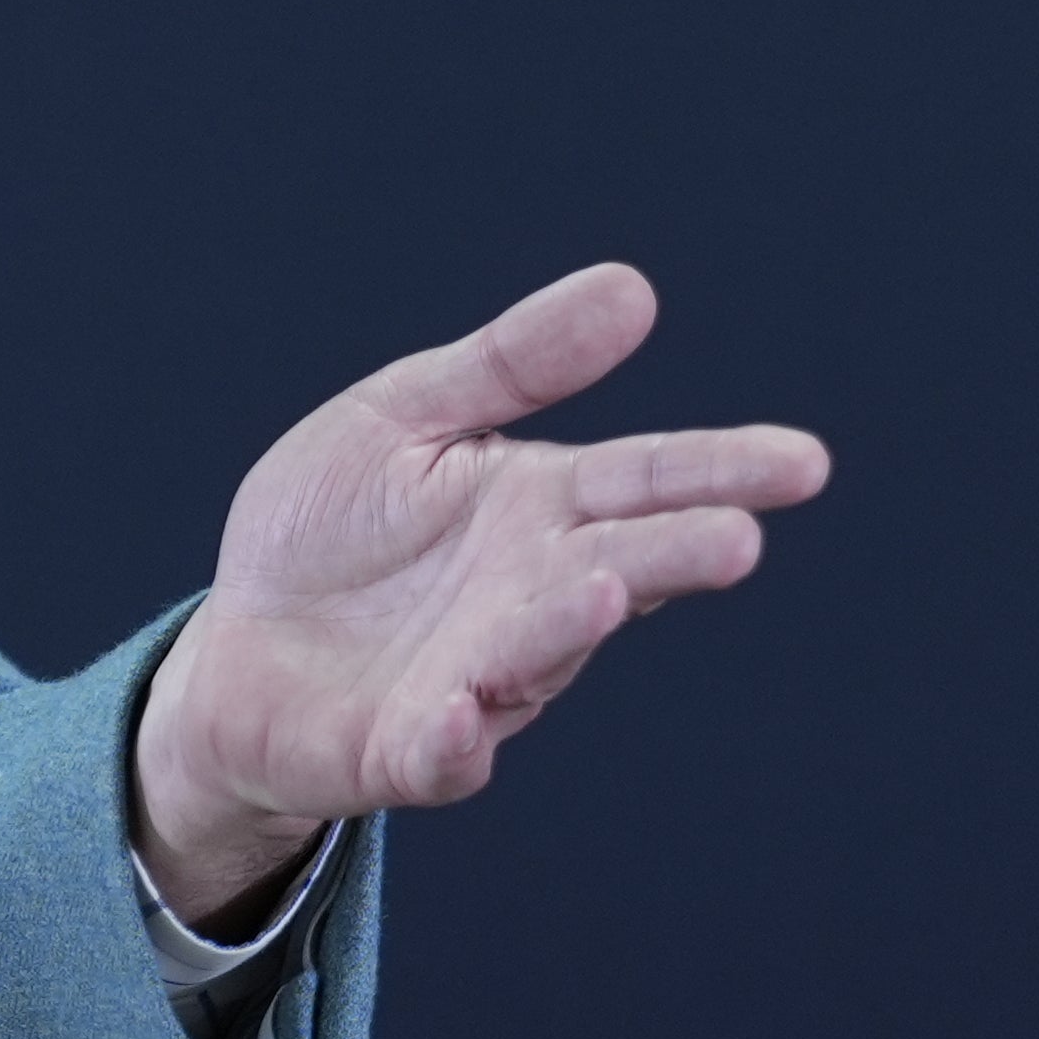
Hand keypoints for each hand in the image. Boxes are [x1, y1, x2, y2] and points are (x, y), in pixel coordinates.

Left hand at [130, 263, 828, 918]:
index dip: (724, 471)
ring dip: (571, 625)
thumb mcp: (409, 417)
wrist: (233, 650)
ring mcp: (475, 678)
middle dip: (678, 553)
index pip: (649, 480)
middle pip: (619, 566)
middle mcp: (529, 596)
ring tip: (608, 587)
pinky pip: (439, 752)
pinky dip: (453, 739)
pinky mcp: (405, 751)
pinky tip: (458, 711)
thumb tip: (634, 286)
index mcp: (541, 508)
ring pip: (538, 654)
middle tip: (741, 539)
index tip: (804, 462)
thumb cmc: (332, 530)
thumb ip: (513, 363)